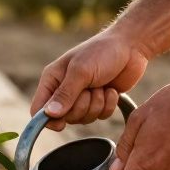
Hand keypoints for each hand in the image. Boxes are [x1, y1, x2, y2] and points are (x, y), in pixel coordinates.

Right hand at [30, 28, 151, 131]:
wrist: (130, 46)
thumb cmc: (102, 52)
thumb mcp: (81, 71)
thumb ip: (65, 94)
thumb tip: (49, 115)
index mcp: (52, 80)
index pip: (38, 109)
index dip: (46, 120)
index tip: (62, 123)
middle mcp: (64, 90)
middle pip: (64, 117)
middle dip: (81, 107)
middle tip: (90, 89)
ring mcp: (81, 97)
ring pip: (83, 119)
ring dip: (96, 104)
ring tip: (102, 86)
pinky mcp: (98, 102)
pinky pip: (99, 117)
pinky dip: (107, 105)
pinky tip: (111, 89)